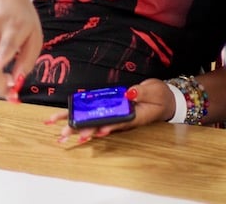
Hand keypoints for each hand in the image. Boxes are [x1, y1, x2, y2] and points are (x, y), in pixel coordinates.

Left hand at [46, 79, 176, 143]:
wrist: (165, 99)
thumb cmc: (160, 96)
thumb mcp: (154, 91)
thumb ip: (141, 92)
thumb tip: (128, 93)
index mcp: (134, 117)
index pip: (116, 123)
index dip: (105, 127)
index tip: (94, 132)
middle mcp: (122, 119)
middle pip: (99, 125)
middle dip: (81, 130)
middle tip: (63, 135)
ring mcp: (116, 115)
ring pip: (94, 121)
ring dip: (77, 126)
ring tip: (60, 133)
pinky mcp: (113, 109)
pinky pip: (96, 114)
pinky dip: (83, 116)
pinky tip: (69, 120)